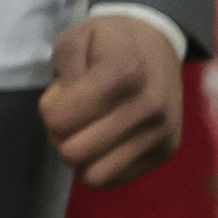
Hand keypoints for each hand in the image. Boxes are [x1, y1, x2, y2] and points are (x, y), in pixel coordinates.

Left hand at [42, 12, 184, 187]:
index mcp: (123, 73)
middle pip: (75, 152)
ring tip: (87, 131)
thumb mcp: (75, 38)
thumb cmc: (110, 41)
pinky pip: (119, 179)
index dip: (49, 111)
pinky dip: (103, 165)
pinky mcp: (168, 149)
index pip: (60, 120)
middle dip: (61, 137)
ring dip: (82, 157)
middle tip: (70, 117)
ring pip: (97, 174)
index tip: (59, 97)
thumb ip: (62, 75)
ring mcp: (162, 132)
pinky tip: (106, 141)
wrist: (159, 44)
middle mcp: (148, 106)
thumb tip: (64, 115)